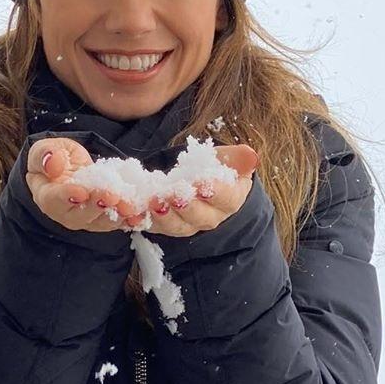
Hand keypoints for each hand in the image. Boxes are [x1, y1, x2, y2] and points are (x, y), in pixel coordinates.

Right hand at [25, 138, 143, 232]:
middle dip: (96, 207)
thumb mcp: (45, 149)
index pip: (53, 200)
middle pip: (78, 216)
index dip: (66, 197)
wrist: (68, 167)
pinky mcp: (102, 218)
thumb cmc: (55, 157)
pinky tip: (140, 216)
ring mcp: (84, 218)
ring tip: (129, 207)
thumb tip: (52, 164)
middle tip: (111, 197)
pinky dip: (129, 220)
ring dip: (116, 216)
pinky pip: (115, 222)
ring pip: (99, 222)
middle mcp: (64, 213)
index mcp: (46, 195)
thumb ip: (45, 155)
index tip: (80, 192)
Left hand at [140, 144, 258, 236]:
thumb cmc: (215, 167)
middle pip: (201, 217)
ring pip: (177, 227)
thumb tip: (252, 156)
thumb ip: (236, 158)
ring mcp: (187, 225)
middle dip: (186, 207)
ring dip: (163, 217)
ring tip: (152, 202)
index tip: (202, 184)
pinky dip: (142, 220)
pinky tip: (132, 214)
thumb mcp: (226, 158)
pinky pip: (155, 227)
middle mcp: (210, 217)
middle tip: (173, 196)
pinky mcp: (166, 226)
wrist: (199, 179)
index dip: (215, 192)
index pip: (227, 199)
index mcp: (230, 199)